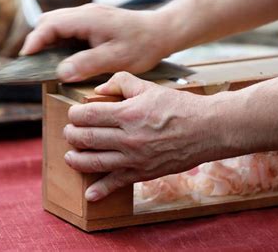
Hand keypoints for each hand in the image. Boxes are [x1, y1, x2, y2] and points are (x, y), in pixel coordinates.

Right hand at [19, 4, 174, 81]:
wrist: (161, 32)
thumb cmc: (142, 45)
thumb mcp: (116, 59)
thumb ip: (87, 64)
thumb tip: (61, 72)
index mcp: (87, 18)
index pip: (50, 25)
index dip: (34, 41)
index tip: (25, 58)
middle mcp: (85, 13)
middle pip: (49, 21)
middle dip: (38, 41)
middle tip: (34, 65)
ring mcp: (89, 16)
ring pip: (57, 24)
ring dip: (49, 41)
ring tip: (46, 63)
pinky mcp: (93, 22)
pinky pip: (69, 28)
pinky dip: (60, 41)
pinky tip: (65, 58)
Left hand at [63, 72, 225, 200]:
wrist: (207, 129)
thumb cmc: (179, 107)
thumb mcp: (149, 87)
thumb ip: (121, 83)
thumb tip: (99, 90)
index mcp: (127, 114)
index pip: (87, 115)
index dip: (74, 115)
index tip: (74, 114)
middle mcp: (128, 138)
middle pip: (86, 138)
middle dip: (72, 135)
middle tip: (69, 133)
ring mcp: (134, 158)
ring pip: (94, 162)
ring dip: (76, 160)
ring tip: (70, 157)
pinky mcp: (143, 173)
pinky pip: (117, 184)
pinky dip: (101, 190)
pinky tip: (89, 194)